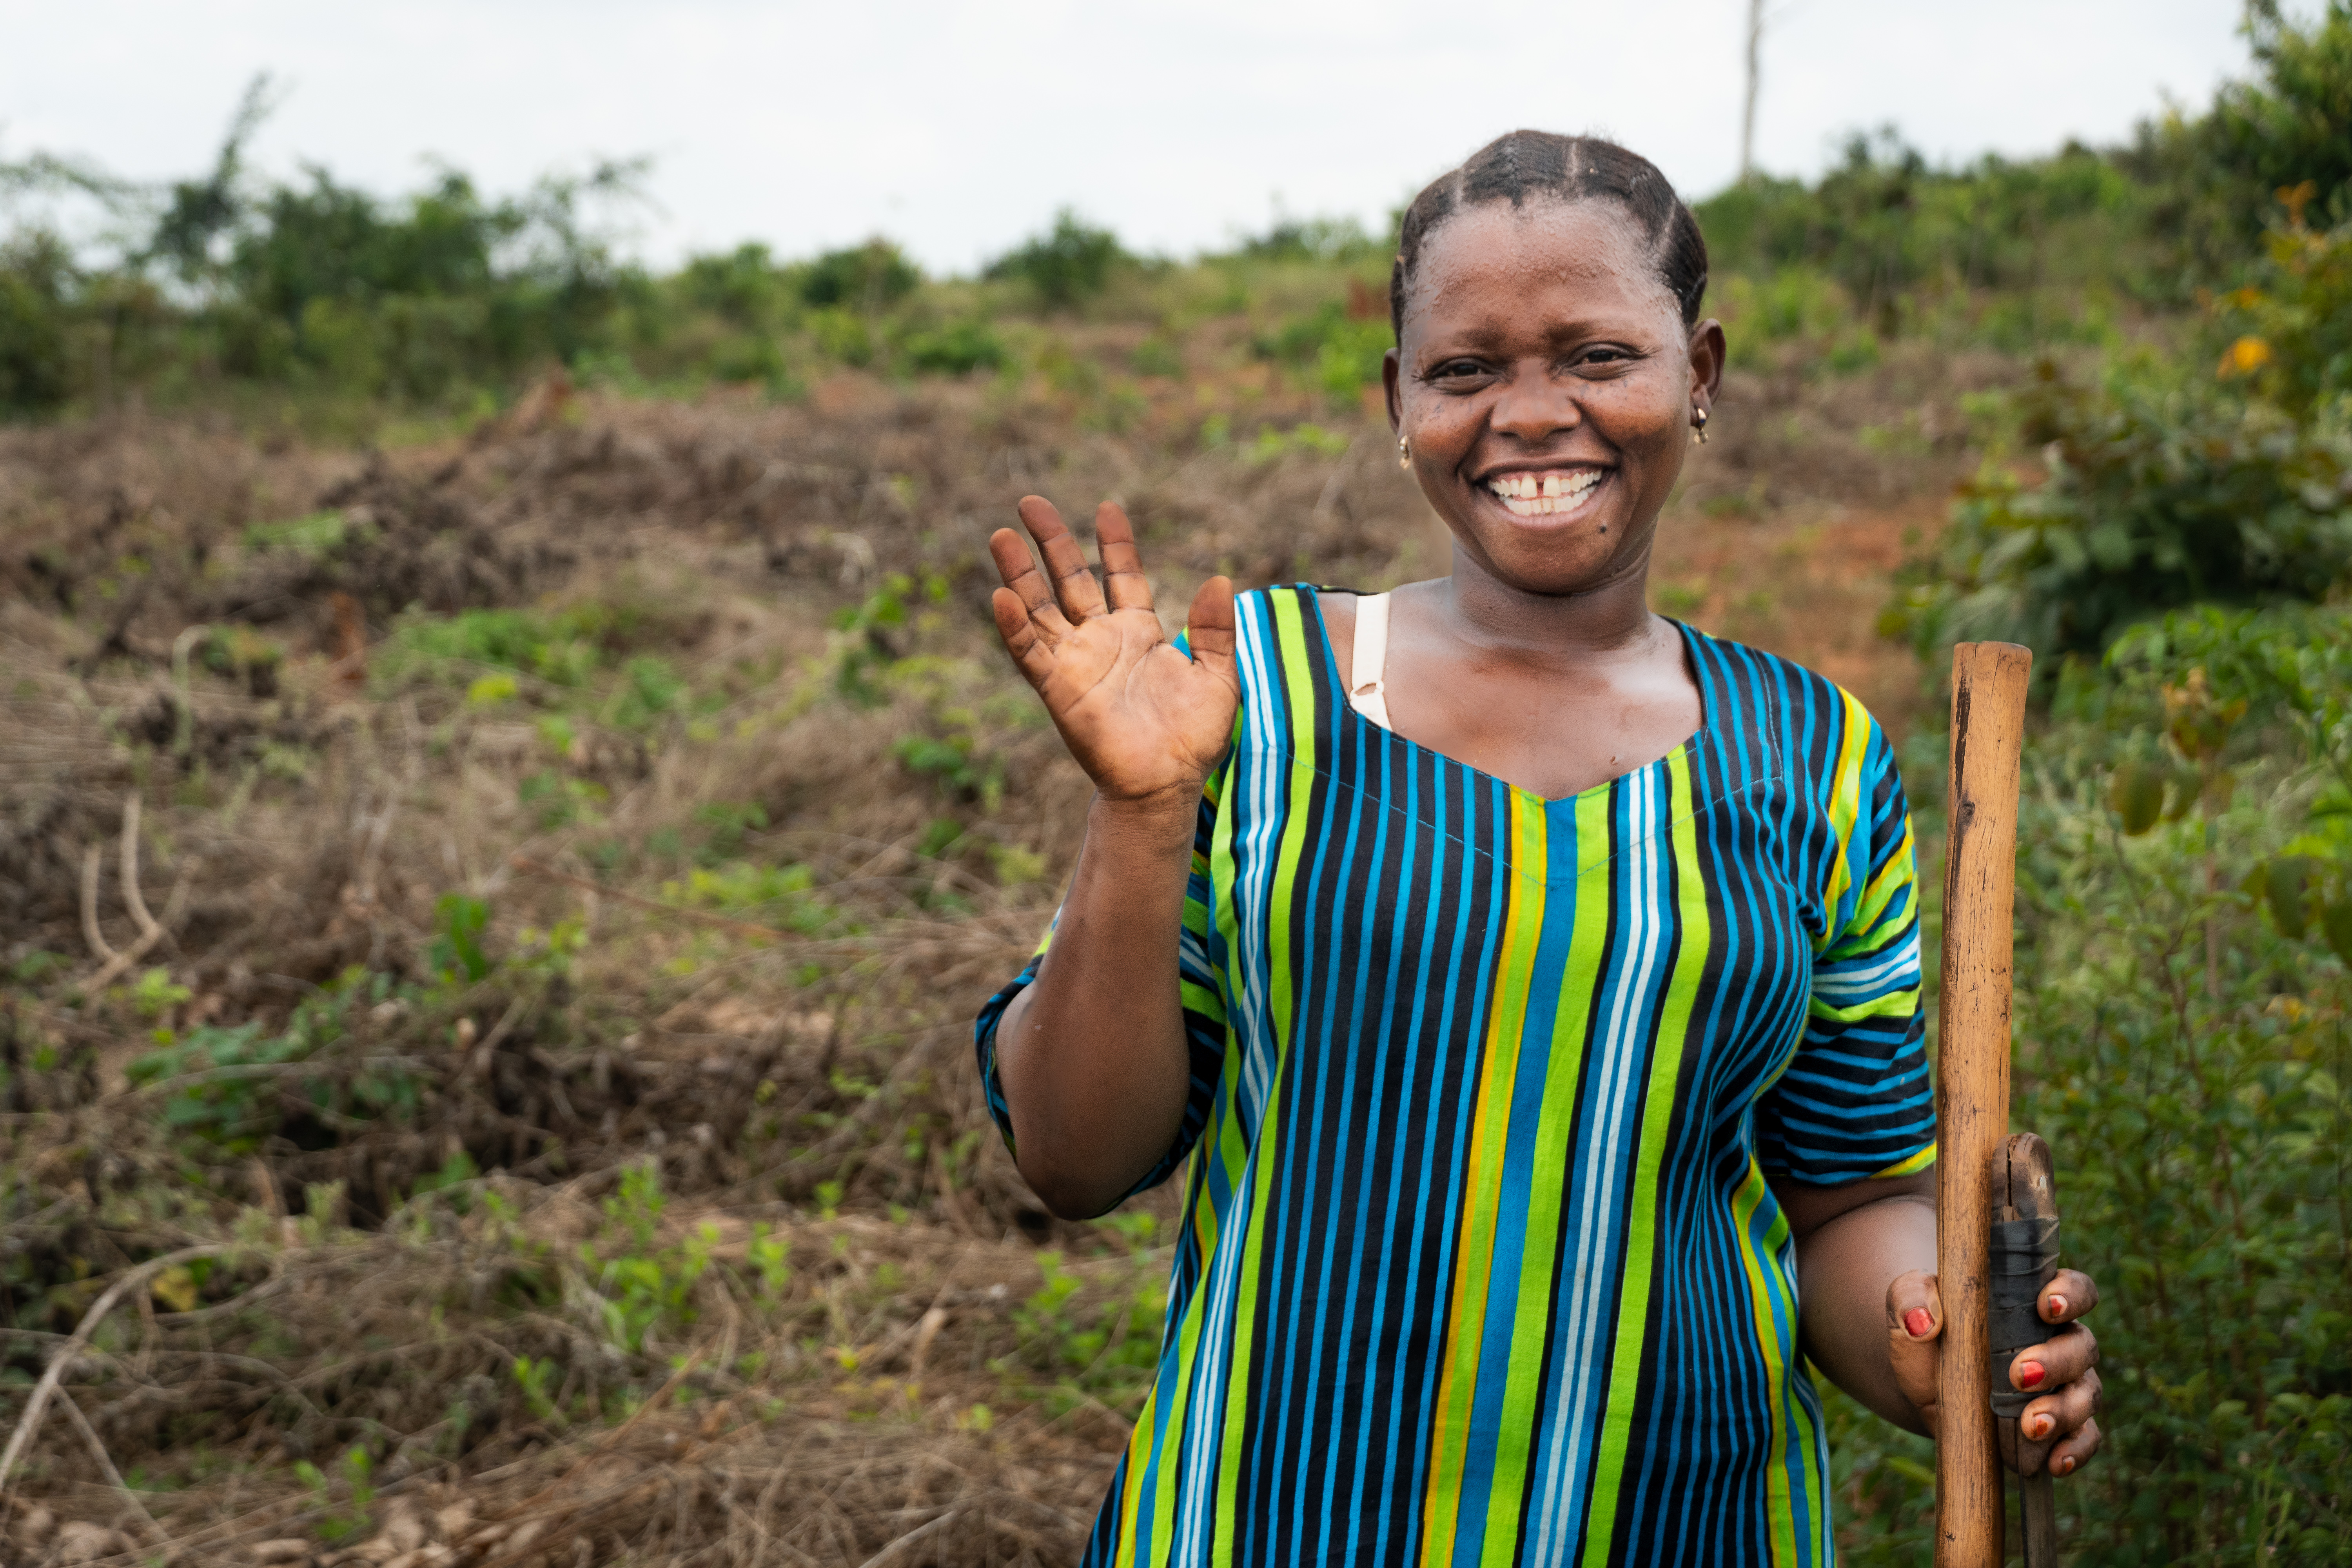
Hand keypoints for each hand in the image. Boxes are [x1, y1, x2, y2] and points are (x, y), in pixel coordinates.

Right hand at [989, 496, 1238, 809]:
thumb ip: (1215, 630)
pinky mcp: (1058, 690)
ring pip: (1039, 608)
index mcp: (1138, 632)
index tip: (1107, 508)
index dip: (1114, 543)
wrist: (1167, 785)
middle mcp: (1101, 641)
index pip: (1121, 575)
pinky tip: (1000, 596)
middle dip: (1052, 541)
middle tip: (1031, 501)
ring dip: (1018, 573)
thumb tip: (1221, 580)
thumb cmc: (1192, 737)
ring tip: (1001, 535)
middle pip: (1069, 580)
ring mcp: (1075, 664)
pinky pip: (1031, 654)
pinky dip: (1014, 627)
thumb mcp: (1217, 676)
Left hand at [1885, 1266, 2103, 1477]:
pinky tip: (2055, 1463)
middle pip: (2082, 1346)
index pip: (2074, 1289)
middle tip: (2021, 1375)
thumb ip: (1911, 1298)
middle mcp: (2059, 1342)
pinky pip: (2083, 1440)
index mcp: (2033, 1301)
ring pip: (2085, 1395)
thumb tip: (1922, 1320)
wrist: (1924, 1386)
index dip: (2071, 1295)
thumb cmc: (1926, 1334)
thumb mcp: (1908, 1306)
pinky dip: (2074, 1451)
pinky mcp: (2058, 1429)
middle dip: (2057, 1362)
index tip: (2045, 1307)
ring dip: (2063, 1411)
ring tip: (2030, 1425)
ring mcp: (2064, 1387)